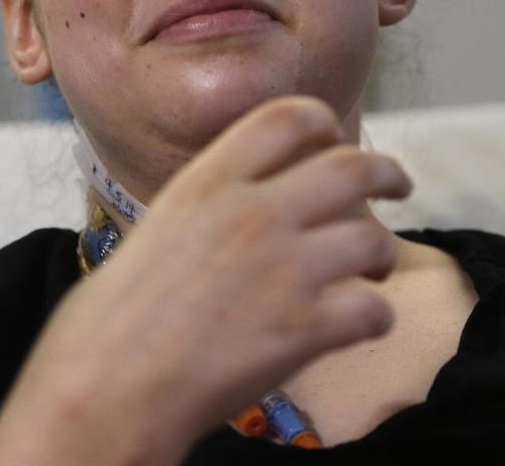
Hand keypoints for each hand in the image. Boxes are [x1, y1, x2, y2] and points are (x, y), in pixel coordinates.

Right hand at [0, 96, 411, 465]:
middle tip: (399, 184)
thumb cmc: (113, 315)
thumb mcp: (159, 226)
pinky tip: (363, 323)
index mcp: (209, 181)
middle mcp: (253, 212)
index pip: (286, 117)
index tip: (336, 138)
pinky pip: (373, 310)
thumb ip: (212, 203)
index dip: (323, 122)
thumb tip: (253, 200)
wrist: (105, 386)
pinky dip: (377, 316)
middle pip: (350, 167)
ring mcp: (283, 268)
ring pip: (373, 238)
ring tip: (377, 268)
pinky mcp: (304, 328)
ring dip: (385, 253)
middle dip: (387, 172)